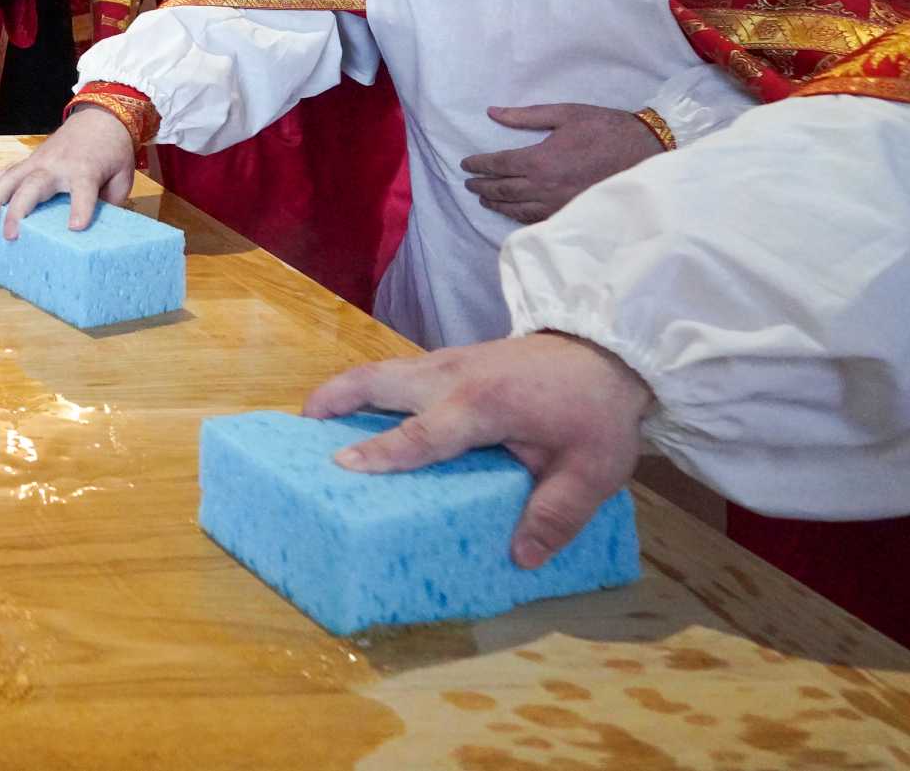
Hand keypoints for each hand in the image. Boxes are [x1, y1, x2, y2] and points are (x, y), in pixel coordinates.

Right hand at [0, 104, 134, 238]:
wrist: (102, 115)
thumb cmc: (113, 149)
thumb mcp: (123, 176)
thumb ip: (111, 202)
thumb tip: (98, 229)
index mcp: (85, 169)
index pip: (83, 190)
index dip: (80, 208)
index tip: (75, 227)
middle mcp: (58, 164)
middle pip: (35, 186)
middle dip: (20, 209)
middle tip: (10, 234)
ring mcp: (40, 161)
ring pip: (13, 177)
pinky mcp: (31, 160)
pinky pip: (7, 170)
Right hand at [303, 331, 654, 568]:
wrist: (607, 352)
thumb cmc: (595, 413)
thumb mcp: (592, 471)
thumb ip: (556, 514)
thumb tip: (520, 558)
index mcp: (484, 406)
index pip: (423, 432)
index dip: (383, 451)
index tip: (342, 465)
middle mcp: (455, 377)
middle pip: (381, 381)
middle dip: (337, 399)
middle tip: (302, 425)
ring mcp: (450, 361)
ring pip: (385, 369)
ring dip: (348, 389)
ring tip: (315, 416)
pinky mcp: (453, 359)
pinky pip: (401, 371)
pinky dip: (372, 385)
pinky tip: (365, 408)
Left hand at [462, 104, 665, 223]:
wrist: (645, 151)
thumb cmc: (605, 128)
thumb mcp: (565, 113)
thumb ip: (525, 116)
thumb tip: (492, 112)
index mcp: (540, 160)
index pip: (498, 165)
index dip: (478, 165)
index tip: (466, 165)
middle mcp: (544, 187)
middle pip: (502, 190)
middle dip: (482, 186)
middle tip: (469, 184)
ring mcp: (558, 205)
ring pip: (517, 209)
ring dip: (497, 204)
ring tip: (484, 200)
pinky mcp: (571, 215)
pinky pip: (537, 220)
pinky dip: (519, 217)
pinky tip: (513, 213)